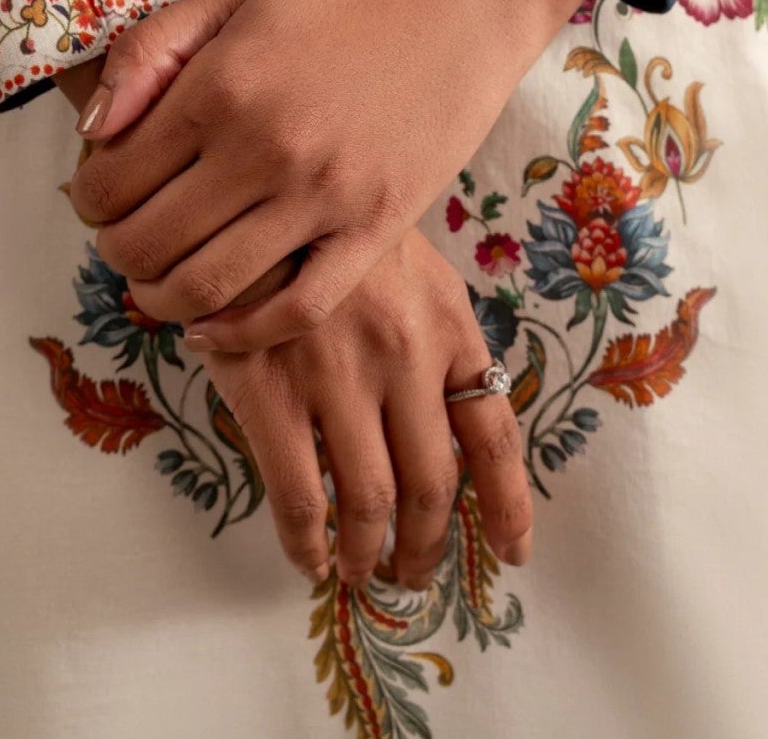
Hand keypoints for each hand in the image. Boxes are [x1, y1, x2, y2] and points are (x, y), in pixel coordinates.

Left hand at [66, 0, 613, 350]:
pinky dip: (241, 332)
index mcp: (220, 86)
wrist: (458, 3)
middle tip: (126, 236)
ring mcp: (323, 196)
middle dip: (116, 250)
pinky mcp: (376, 229)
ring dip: (159, 298)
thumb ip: (152, 49)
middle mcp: (264, 149)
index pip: (111, 181)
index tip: (100, 193)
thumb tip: (91, 128)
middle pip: (146, 244)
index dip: (88, 197)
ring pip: (207, 288)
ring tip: (158, 281)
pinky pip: (296, 309)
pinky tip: (213, 324)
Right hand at [195, 226, 532, 586]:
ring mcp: (337, 376)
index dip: (508, 506)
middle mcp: (404, 356)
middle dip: (428, 546)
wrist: (254, 196)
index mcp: (446, 325)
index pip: (492, 434)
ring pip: (370, 501)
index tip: (512, 553)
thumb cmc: (335, 233)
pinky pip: (299, 495)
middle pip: (433, 484)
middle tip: (415, 572)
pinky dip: (307, 542)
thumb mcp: (411, 268)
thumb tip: (456, 424)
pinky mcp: (271, 390)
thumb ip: (437, 339)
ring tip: (362, 572)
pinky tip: (310, 558)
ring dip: (369, 553)